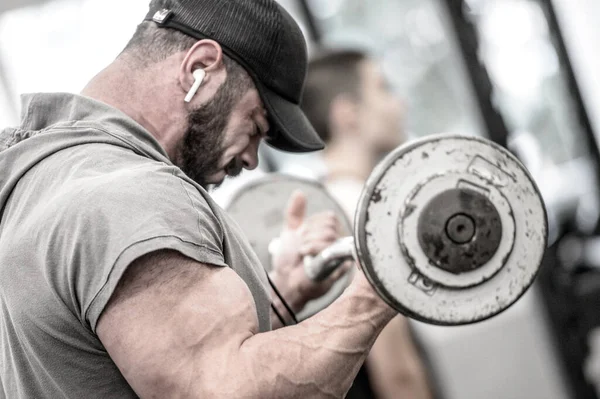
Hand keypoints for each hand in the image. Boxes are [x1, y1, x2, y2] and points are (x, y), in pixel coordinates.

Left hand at [269, 190, 351, 312]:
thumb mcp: (290, 232)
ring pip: (329, 236)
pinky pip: (334, 251)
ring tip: (302, 253)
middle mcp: (337, 244)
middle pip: (330, 226)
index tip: (301, 235)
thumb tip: (299, 193)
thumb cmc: (289, 260)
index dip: (312, 224)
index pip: (329, 217)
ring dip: (309, 242)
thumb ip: (295, 213)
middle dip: (309, 233)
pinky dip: (316, 249)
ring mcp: (339, 256)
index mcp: (329, 234)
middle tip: (300, 246)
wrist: (285, 280)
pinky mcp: (339, 269)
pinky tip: (306, 255)